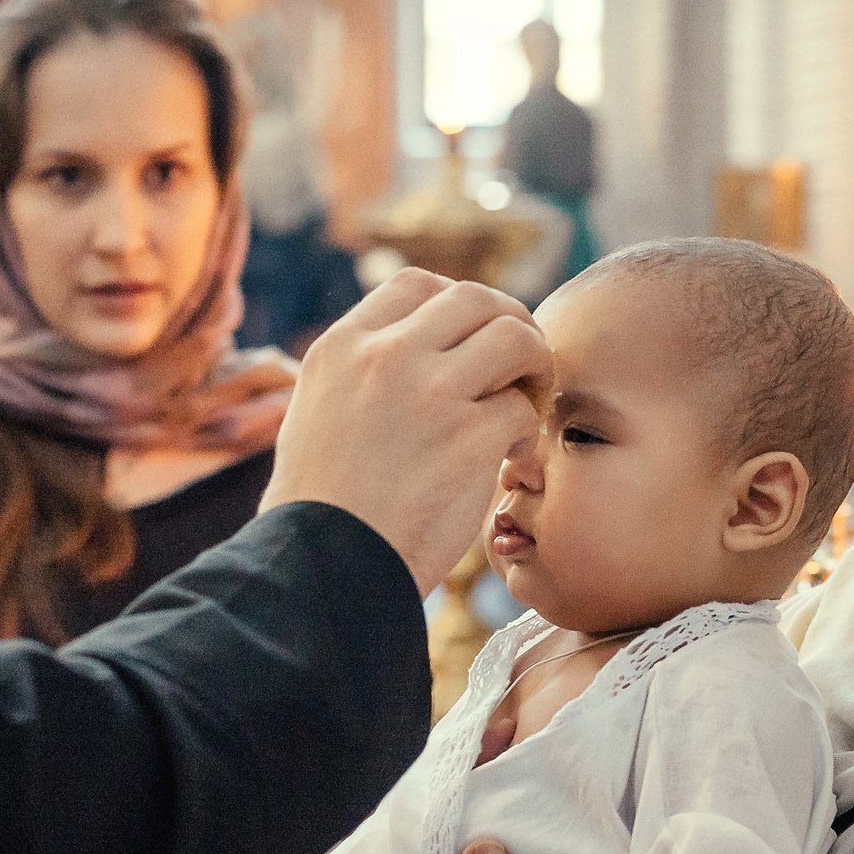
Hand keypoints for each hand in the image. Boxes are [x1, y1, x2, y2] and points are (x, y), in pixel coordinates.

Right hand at [263, 270, 551, 594]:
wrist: (320, 569)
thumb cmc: (320, 511)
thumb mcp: (319, 414)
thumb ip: (363, 374)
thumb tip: (418, 352)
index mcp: (343, 346)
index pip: (418, 285)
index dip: (458, 308)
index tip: (471, 345)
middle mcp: (385, 355)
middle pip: (476, 300)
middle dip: (509, 327)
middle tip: (519, 369)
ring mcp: (430, 391)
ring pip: (515, 337)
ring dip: (534, 366)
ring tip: (527, 403)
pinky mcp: (468, 437)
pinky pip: (524, 409)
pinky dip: (528, 432)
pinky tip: (511, 459)